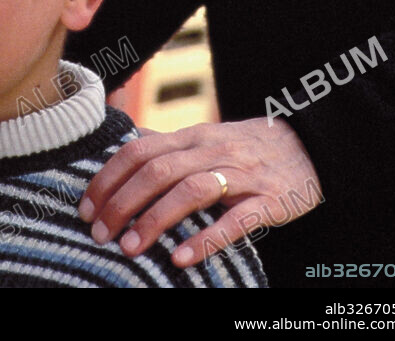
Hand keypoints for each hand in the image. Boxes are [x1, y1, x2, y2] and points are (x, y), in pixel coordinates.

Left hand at [78, 117, 321, 265]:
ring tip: (130, 248)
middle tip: (100, 234)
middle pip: (158, 169)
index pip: (139, 150)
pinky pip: (236, 220)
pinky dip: (206, 239)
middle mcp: (212, 150)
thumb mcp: (205, 139)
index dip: (108, 179)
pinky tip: (182, 259)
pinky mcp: (268, 201)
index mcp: (192, 136)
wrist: (309, 146)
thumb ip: (166, 148)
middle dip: (122, 202)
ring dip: (155, 219)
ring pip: (191, 190)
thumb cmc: (245, 148)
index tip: (85, 207)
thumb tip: (119, 155)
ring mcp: (242, 174)